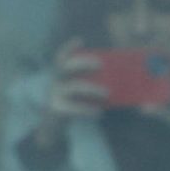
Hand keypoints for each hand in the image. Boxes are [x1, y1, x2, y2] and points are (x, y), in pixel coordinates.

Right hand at [21, 40, 109, 164]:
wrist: (53, 129)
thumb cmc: (70, 106)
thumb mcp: (77, 92)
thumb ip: (90, 83)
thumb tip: (116, 79)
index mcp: (60, 76)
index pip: (61, 58)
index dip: (68, 48)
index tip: (80, 40)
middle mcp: (54, 82)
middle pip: (65, 66)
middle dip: (83, 63)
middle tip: (100, 65)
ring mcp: (54, 96)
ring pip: (74, 86)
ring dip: (92, 88)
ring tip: (106, 93)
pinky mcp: (56, 110)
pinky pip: (73, 107)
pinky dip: (87, 109)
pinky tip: (98, 112)